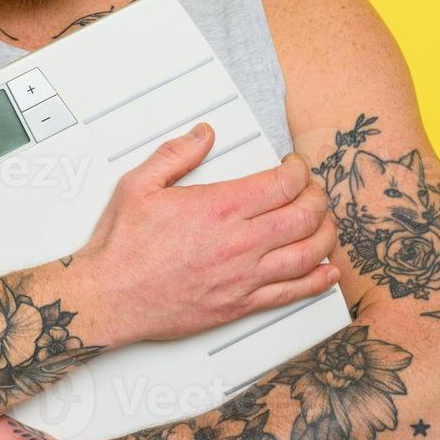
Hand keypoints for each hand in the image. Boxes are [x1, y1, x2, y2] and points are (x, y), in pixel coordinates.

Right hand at [74, 123, 337, 345]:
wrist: (112, 296)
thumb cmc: (123, 247)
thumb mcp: (138, 185)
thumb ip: (176, 154)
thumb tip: (203, 134)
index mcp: (219, 208)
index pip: (281, 184)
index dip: (298, 170)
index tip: (295, 165)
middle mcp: (240, 242)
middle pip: (304, 215)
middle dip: (317, 196)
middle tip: (312, 189)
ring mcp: (245, 276)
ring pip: (308, 253)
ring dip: (325, 233)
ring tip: (324, 221)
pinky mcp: (242, 304)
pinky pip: (294, 292)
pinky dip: (318, 280)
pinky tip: (327, 272)